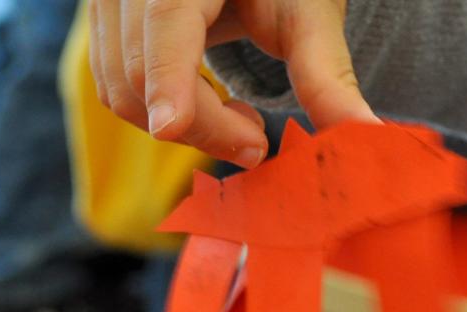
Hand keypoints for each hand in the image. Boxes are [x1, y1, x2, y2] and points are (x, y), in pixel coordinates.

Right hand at [89, 0, 377, 167]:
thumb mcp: (309, 14)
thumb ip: (328, 76)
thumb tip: (365, 136)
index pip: (165, 20)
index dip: (166, 77)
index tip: (173, 129)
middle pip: (139, 67)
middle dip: (196, 122)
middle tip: (258, 142)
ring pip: (117, 85)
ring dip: (178, 123)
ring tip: (238, 119)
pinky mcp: (101, 19)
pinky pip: (111, 82)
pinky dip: (158, 109)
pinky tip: (204, 101)